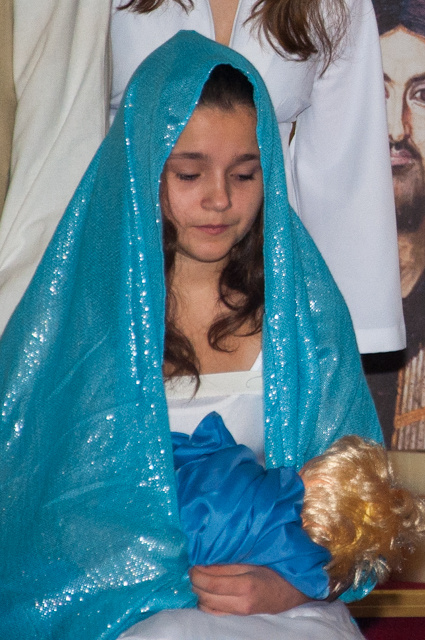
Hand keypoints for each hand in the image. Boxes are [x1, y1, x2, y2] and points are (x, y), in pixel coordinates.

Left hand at [189, 564, 310, 615]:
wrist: (292, 595)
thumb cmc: (273, 574)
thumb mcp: (252, 563)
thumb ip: (228, 565)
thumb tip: (204, 564)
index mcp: (245, 585)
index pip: (211, 582)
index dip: (197, 573)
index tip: (193, 564)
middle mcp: (240, 604)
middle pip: (205, 595)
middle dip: (195, 582)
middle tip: (194, 569)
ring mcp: (239, 614)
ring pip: (206, 607)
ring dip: (199, 593)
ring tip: (201, 580)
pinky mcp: (238, 618)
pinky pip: (214, 614)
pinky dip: (206, 603)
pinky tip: (208, 593)